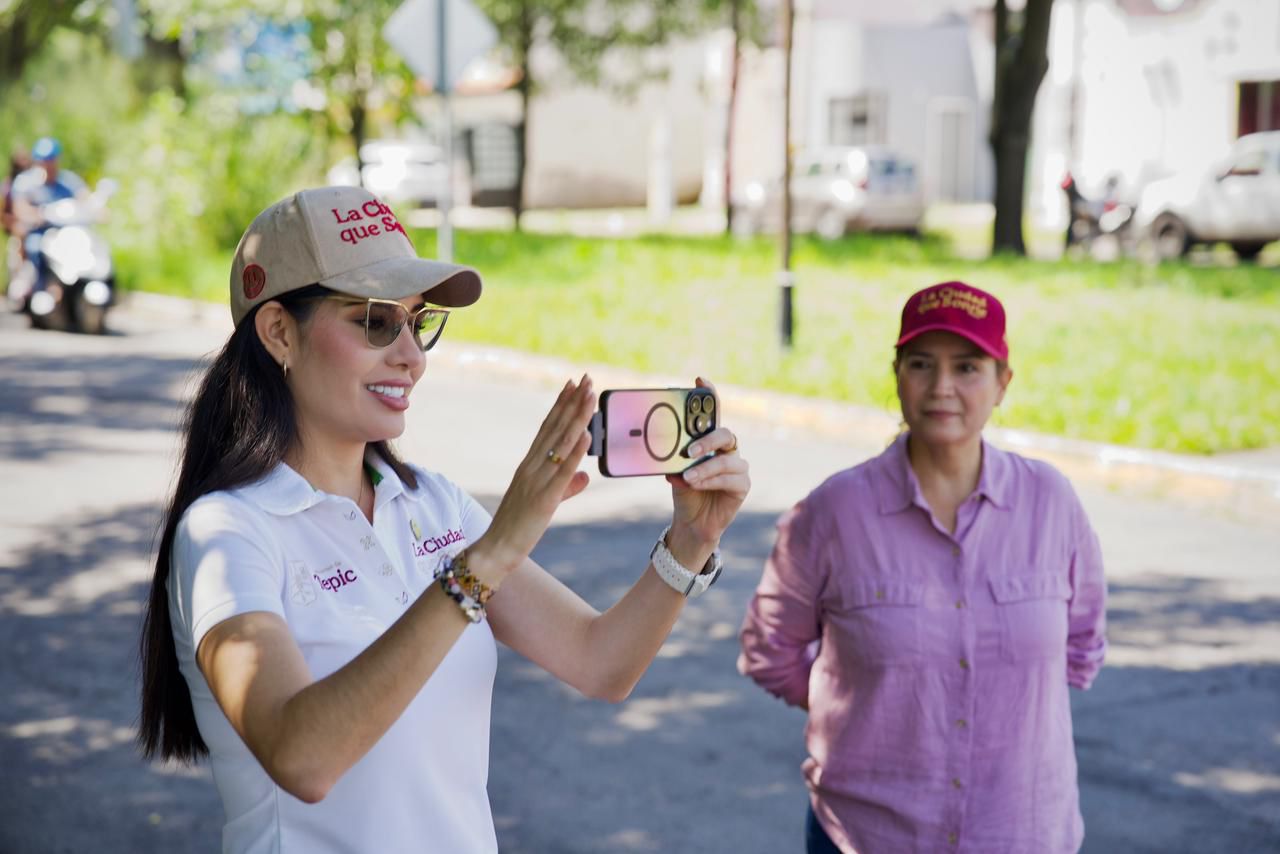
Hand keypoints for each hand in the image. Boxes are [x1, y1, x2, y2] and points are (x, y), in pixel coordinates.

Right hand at [472, 375, 595, 583]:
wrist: (495, 550)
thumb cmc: (518, 527)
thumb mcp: (545, 501)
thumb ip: (565, 487)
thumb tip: (584, 476)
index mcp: (530, 465)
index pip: (547, 428)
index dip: (561, 405)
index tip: (571, 385)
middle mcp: (532, 466)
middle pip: (555, 428)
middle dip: (572, 402)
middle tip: (586, 378)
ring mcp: (537, 480)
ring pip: (561, 443)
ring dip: (577, 417)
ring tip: (589, 395)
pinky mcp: (544, 498)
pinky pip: (562, 471)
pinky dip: (575, 452)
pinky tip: (585, 434)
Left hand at [664, 377, 749, 557]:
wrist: (691, 522)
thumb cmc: (685, 492)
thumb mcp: (674, 472)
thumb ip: (673, 459)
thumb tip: (663, 451)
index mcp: (710, 441)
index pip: (713, 413)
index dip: (710, 395)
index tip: (700, 380)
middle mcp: (727, 451)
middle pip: (724, 434)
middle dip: (707, 440)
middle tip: (689, 451)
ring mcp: (737, 467)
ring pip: (726, 460)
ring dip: (705, 468)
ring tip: (688, 478)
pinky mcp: (742, 486)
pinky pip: (730, 479)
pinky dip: (712, 481)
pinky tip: (697, 485)